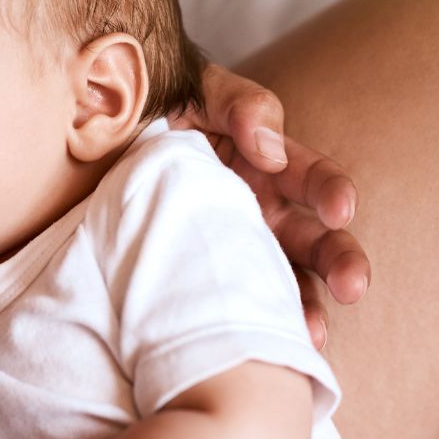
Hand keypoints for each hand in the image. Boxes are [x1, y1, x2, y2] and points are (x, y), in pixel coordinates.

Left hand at [172, 64, 370, 348]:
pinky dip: (254, 326)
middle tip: (351, 285)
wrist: (87, 139)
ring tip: (310, 334)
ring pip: (283, 284)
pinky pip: (234, 307)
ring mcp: (231, 251)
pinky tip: (263, 346)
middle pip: (313, 240)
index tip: (339, 210)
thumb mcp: (194, 92)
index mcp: (262, 164)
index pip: (310, 176)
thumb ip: (238, 103)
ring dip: (305, 308)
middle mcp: (257, 212)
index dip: (329, 190)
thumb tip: (270, 147)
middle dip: (339, 261)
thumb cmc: (151, 109)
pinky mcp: (199, 280)